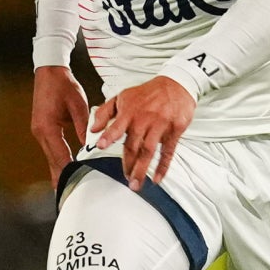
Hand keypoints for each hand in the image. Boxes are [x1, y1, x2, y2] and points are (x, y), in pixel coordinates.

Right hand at [31, 65, 88, 186]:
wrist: (49, 71)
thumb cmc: (63, 84)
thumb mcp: (78, 105)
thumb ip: (84, 127)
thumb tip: (90, 147)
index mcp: (48, 127)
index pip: (60, 156)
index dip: (68, 172)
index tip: (75, 186)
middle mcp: (40, 132)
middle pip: (52, 161)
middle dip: (61, 178)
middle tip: (68, 196)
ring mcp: (39, 132)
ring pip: (50, 158)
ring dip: (58, 171)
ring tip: (67, 188)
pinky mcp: (42, 129)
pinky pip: (50, 150)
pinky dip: (57, 161)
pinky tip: (63, 170)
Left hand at [90, 75, 194, 190]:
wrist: (176, 85)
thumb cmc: (147, 93)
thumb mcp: (122, 97)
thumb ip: (104, 113)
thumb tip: (92, 129)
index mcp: (129, 111)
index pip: (116, 126)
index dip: (108, 136)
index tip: (100, 146)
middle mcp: (144, 119)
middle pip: (133, 145)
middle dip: (128, 164)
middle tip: (125, 179)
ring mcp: (160, 125)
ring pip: (149, 151)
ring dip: (142, 169)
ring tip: (136, 184)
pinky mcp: (174, 131)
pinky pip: (168, 152)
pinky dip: (163, 166)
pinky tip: (156, 178)